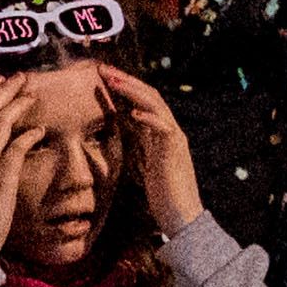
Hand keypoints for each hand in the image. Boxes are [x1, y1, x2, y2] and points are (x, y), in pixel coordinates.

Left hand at [95, 65, 203, 237]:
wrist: (182, 216)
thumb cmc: (163, 195)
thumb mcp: (146, 164)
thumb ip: (140, 146)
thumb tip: (125, 132)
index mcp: (163, 134)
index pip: (145, 101)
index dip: (126, 87)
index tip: (105, 78)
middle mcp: (171, 131)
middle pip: (150, 96)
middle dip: (126, 81)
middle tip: (103, 70)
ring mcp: (175, 140)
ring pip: (157, 105)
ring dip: (134, 92)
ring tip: (114, 82)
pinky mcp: (174, 152)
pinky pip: (163, 128)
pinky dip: (149, 118)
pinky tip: (133, 112)